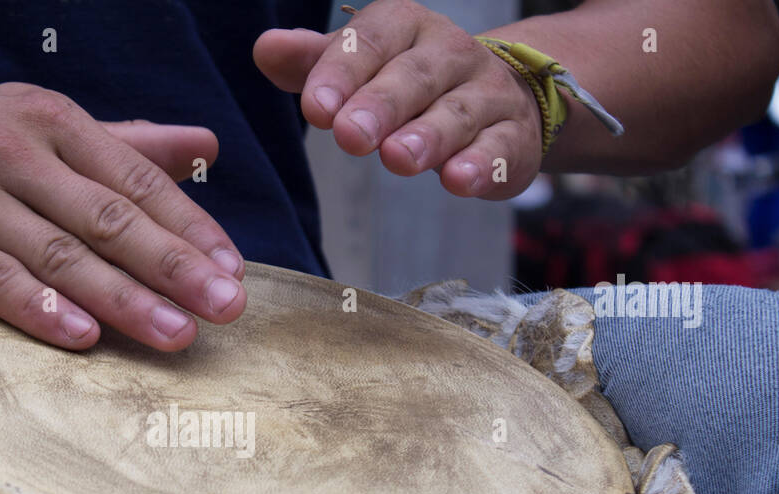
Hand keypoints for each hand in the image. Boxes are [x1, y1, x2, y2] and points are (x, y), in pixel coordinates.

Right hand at [0, 82, 246, 350]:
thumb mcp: (43, 127)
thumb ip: (125, 145)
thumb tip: (206, 146)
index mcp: (51, 121)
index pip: (134, 179)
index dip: (189, 227)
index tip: (233, 271)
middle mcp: (10, 152)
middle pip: (104, 218)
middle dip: (172, 266)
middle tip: (226, 308)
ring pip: (54, 253)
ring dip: (120, 297)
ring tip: (174, 333)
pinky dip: (36, 308)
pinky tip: (82, 336)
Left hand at [254, 0, 542, 198]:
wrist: (500, 98)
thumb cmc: (409, 83)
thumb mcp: (360, 67)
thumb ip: (314, 63)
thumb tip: (265, 49)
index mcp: (406, 28)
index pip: (372, 41)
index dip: (342, 73)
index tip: (314, 110)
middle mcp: (450, 54)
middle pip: (415, 75)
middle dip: (381, 104)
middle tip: (350, 136)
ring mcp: (487, 95)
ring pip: (458, 111)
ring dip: (428, 136)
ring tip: (397, 158)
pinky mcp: (513, 138)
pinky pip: (500, 147)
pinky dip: (482, 164)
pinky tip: (458, 181)